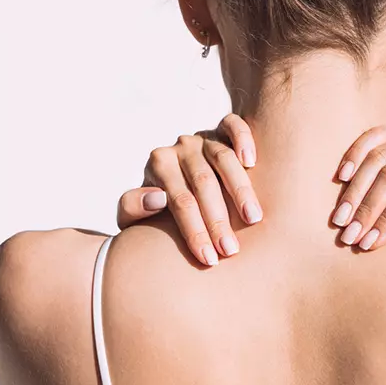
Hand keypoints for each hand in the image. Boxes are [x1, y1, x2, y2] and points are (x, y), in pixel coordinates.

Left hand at [117, 114, 261, 266]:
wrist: (174, 182)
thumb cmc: (157, 209)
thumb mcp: (134, 214)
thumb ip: (132, 208)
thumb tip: (157, 198)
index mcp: (158, 165)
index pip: (179, 201)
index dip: (195, 231)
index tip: (209, 259)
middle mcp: (180, 148)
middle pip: (203, 183)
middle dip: (218, 220)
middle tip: (231, 250)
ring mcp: (203, 137)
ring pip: (223, 158)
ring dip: (240, 190)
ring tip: (254, 219)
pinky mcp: (222, 129)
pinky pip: (233, 125)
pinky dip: (243, 139)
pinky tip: (252, 161)